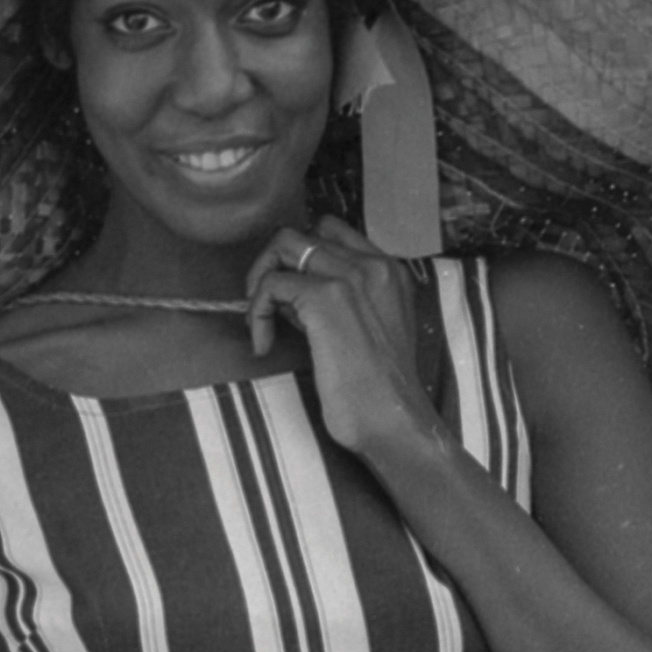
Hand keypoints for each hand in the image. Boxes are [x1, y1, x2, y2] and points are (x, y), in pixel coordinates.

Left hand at [246, 217, 438, 460]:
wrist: (394, 421)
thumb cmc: (379, 390)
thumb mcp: (364, 331)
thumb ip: (333, 302)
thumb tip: (287, 294)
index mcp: (389, 270)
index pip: (329, 230)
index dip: (298, 258)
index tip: (290, 298)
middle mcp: (374, 264)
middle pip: (301, 233)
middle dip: (272, 264)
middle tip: (268, 308)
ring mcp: (351, 277)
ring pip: (282, 244)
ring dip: (260, 280)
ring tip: (262, 323)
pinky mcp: (326, 299)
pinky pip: (272, 284)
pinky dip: (257, 312)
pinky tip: (264, 345)